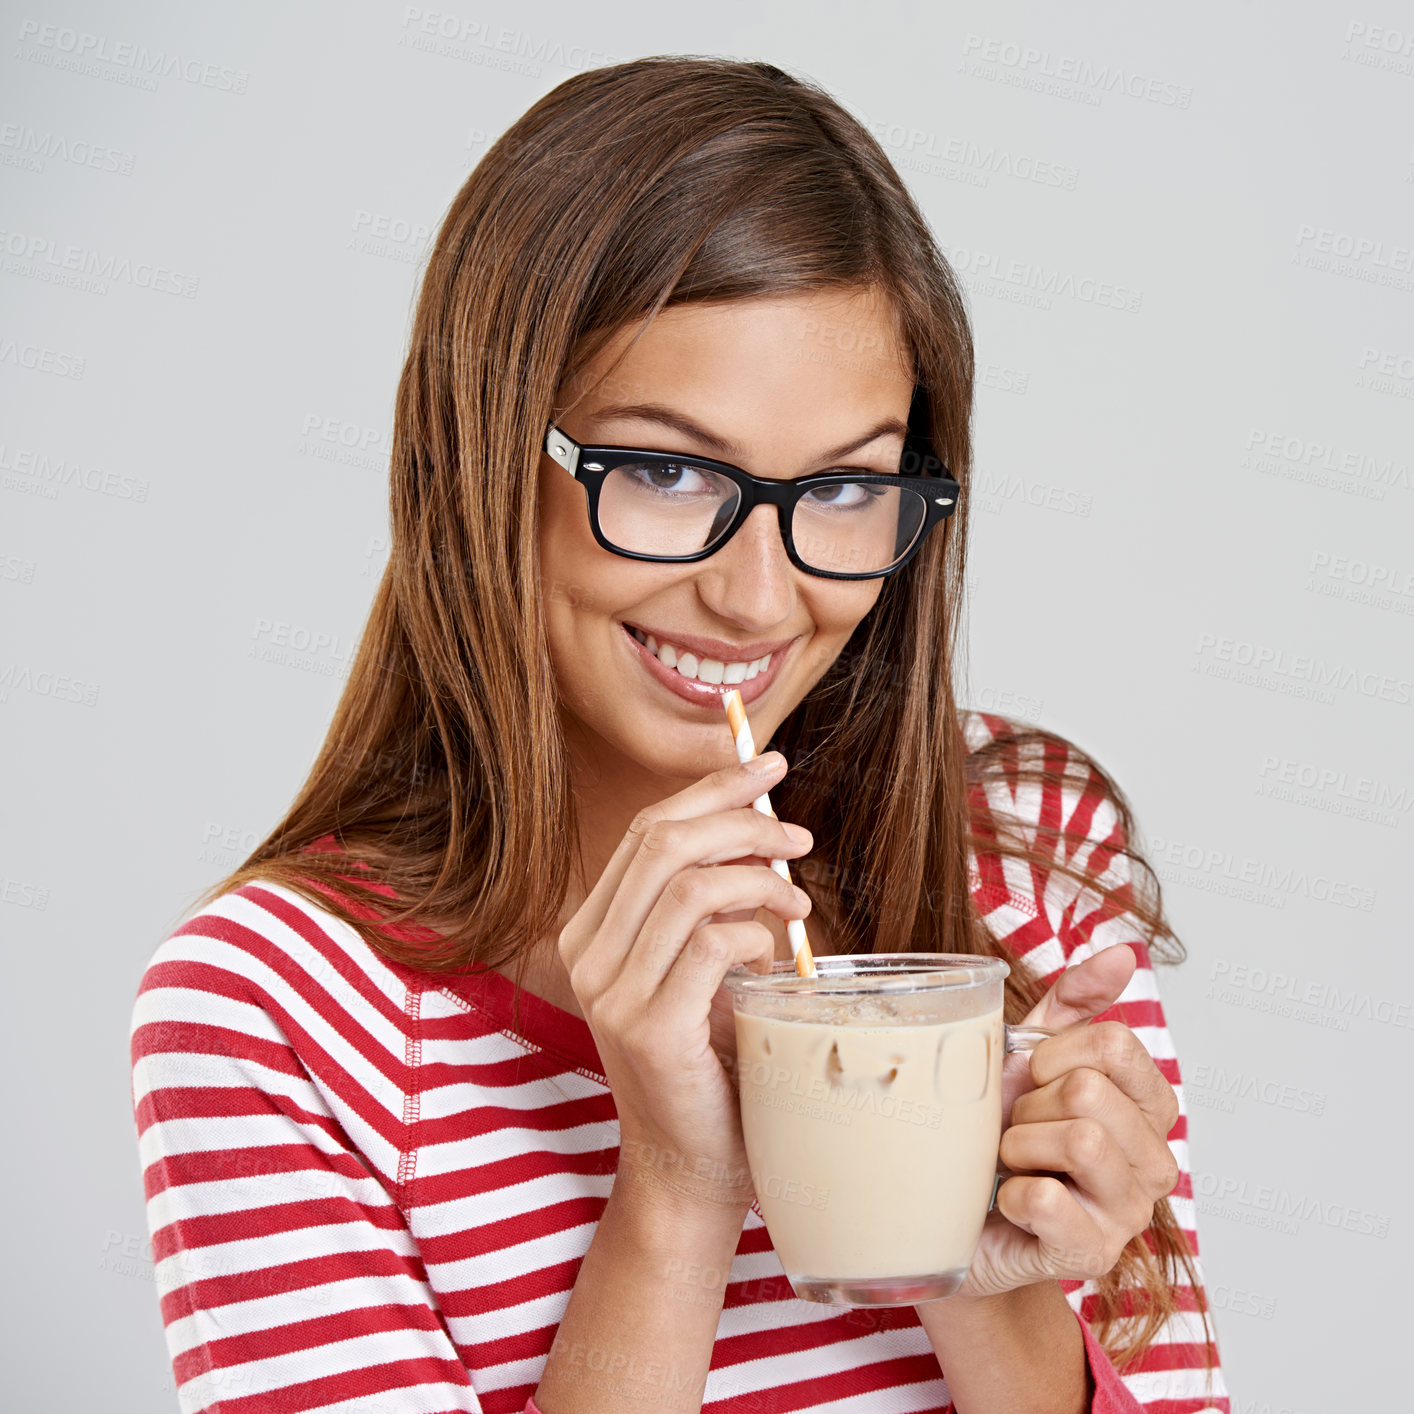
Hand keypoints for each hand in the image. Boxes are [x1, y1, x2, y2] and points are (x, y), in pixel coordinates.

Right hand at [557, 753, 812, 1214]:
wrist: (692, 1170)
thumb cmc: (711, 1065)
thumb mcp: (705, 970)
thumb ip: (715, 906)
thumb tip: (766, 829)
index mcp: (594, 929)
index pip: (648, 830)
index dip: (710, 789)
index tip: (766, 765)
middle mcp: (588, 952)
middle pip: (664, 842)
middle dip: (741, 819)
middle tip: (799, 835)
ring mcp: (610, 992)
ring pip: (686, 885)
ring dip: (757, 877)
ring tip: (799, 903)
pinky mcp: (646, 1029)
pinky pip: (708, 945)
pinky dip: (753, 932)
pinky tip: (776, 953)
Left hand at [950, 945, 1181, 1300]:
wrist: (953, 1215)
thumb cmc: (994, 1132)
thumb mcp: (1030, 1056)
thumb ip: (1077, 1003)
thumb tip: (1124, 953)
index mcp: (1146, 1106)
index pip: (1117, 1045)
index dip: (1054, 1052)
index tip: (1029, 1078)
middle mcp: (1155, 1161)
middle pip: (1091, 1091)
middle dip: (1029, 1103)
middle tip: (1014, 1129)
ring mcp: (1129, 1214)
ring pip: (1081, 1140)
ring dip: (1018, 1144)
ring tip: (1009, 1162)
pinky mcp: (1092, 1256)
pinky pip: (1048, 1198)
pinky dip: (1009, 1192)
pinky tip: (1007, 1201)